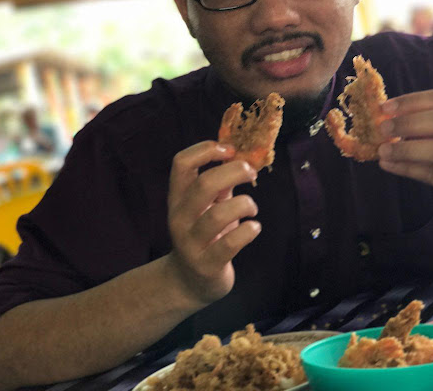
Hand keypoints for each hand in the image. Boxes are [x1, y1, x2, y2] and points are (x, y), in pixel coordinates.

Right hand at [166, 141, 260, 305]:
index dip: (206, 149)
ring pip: (218, 214)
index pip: (181, 163)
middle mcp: (179, 217)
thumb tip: (241, 157)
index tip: (230, 150)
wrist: (188, 282)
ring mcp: (191, 242)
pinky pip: (230, 243)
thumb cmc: (204, 235)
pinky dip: (249, 230)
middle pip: (204, 184)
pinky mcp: (207, 264)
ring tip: (252, 208)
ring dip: (245, 204)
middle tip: (251, 173)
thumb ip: (219, 184)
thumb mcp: (207, 206)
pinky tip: (254, 228)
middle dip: (234, 172)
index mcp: (178, 197)